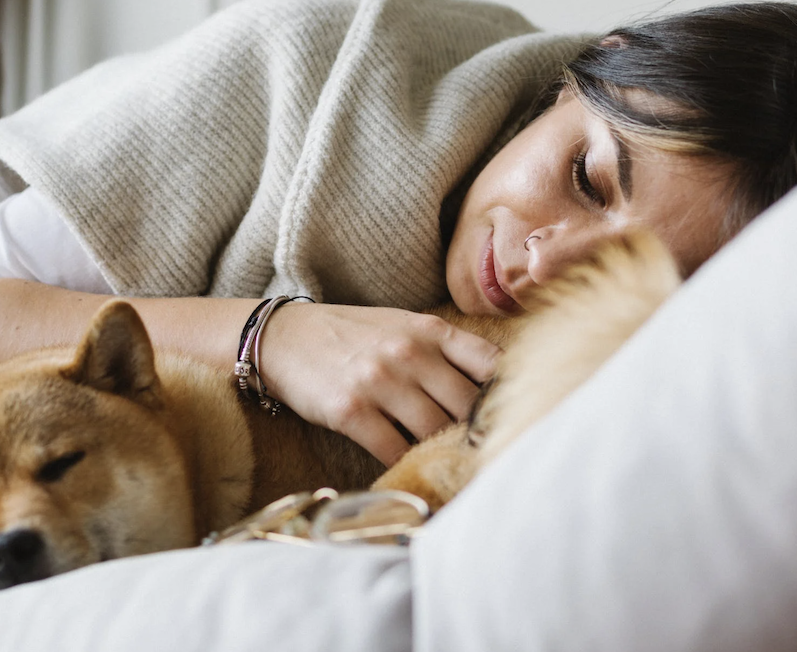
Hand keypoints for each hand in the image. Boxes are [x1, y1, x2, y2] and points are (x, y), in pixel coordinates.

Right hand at [258, 303, 499, 465]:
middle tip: (485, 456)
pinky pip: (394, 450)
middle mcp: (409, 354)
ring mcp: (380, 383)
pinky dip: (407, 465)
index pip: (492, 364)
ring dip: (443, 453)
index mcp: (429, 331)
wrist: (282, 338)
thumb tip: (493, 388)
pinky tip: (411, 469)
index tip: (514, 417)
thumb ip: (444, 351)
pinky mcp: (351, 412)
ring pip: (434, 431)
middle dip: (477, 434)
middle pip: (467, 406)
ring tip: (451, 467)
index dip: (510, 395)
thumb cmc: (349, 336)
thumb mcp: (401, 327)